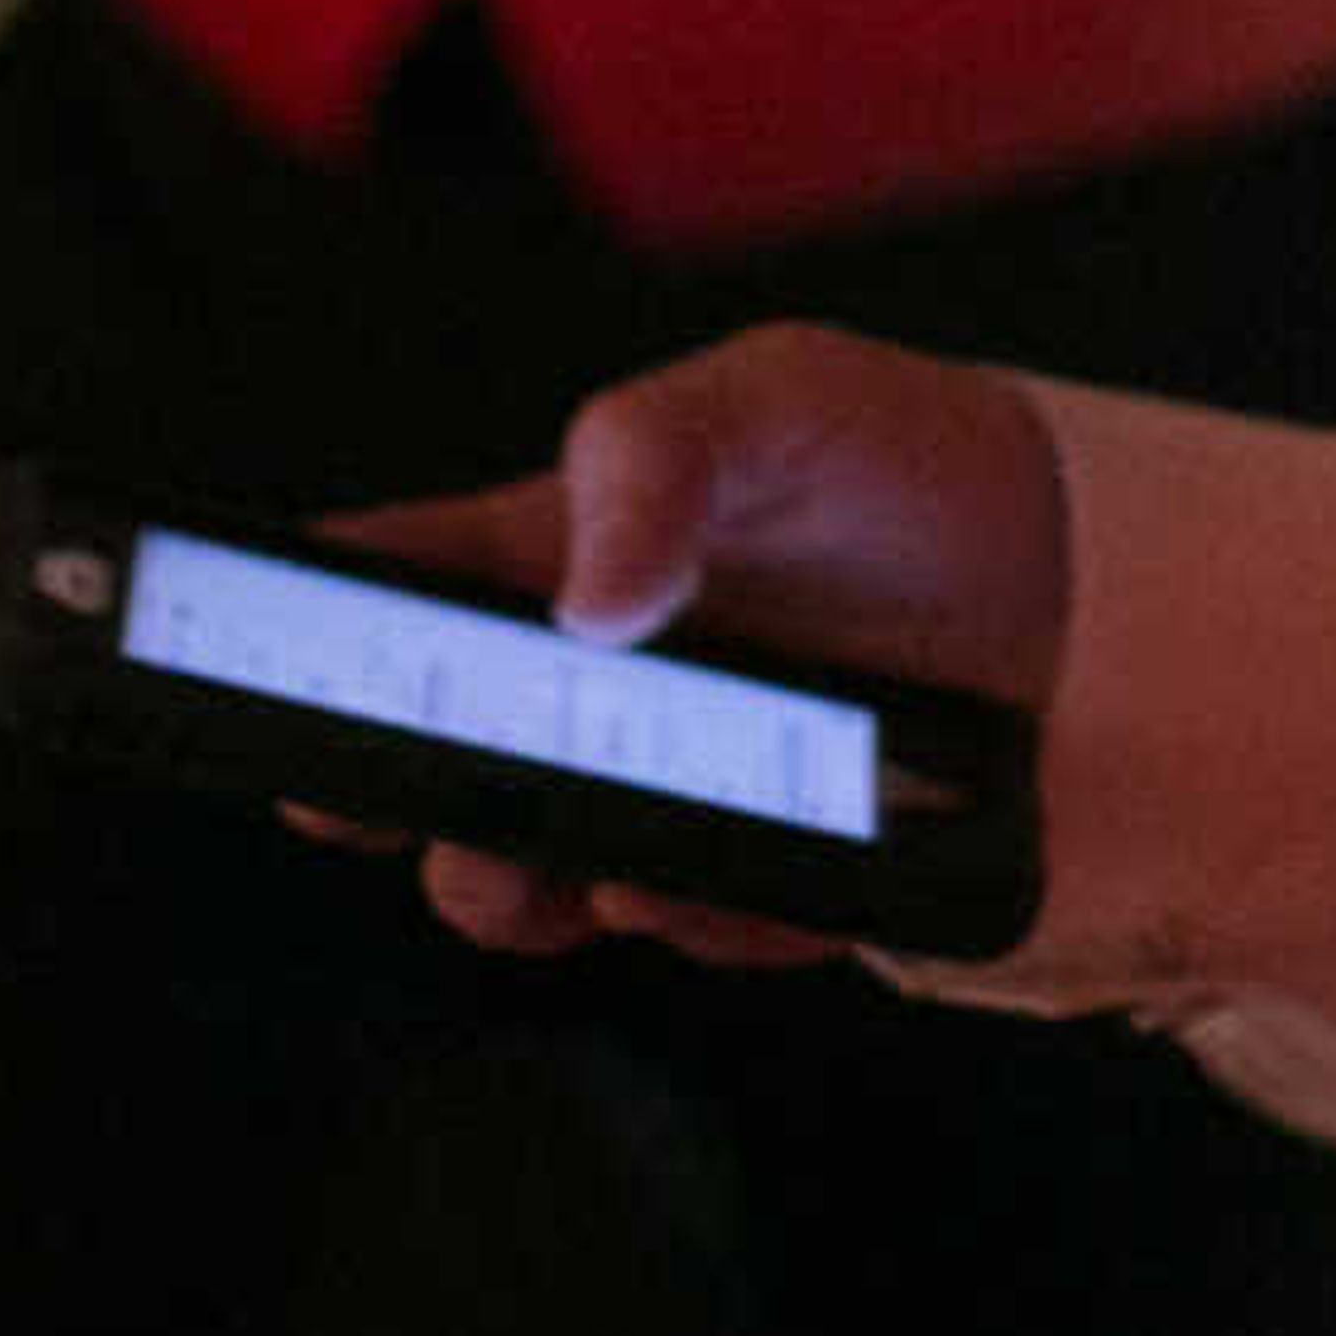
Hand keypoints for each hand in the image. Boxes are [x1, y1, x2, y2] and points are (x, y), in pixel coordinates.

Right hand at [320, 324, 1069, 968]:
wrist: (1100, 599)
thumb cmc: (919, 466)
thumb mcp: (784, 401)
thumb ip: (658, 459)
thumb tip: (583, 604)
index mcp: (565, 553)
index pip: (391, 589)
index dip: (293, 632)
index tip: (234, 669)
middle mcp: (599, 683)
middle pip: (429, 770)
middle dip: (393, 806)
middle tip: (408, 810)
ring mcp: (674, 789)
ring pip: (534, 879)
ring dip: (534, 889)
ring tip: (606, 861)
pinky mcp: (762, 881)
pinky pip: (690, 935)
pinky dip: (705, 921)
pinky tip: (758, 880)